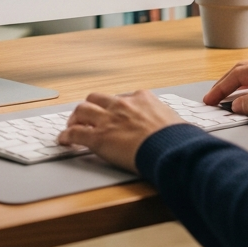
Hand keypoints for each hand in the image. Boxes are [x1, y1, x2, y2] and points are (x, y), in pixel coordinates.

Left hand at [58, 91, 182, 171]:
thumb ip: (170, 122)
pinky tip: (63, 140)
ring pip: (81, 110)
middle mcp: (122, 105)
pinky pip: (75, 134)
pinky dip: (66, 137)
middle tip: (86, 116)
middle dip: (90, 106)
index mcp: (142, 98)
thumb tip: (183, 131)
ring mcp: (108, 120)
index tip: (113, 113)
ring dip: (75, 118)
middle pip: (96, 98)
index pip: (122, 97)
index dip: (114, 106)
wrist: (172, 150)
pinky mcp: (98, 138)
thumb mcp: (177, 122)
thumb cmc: (179, 139)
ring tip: (72, 125)